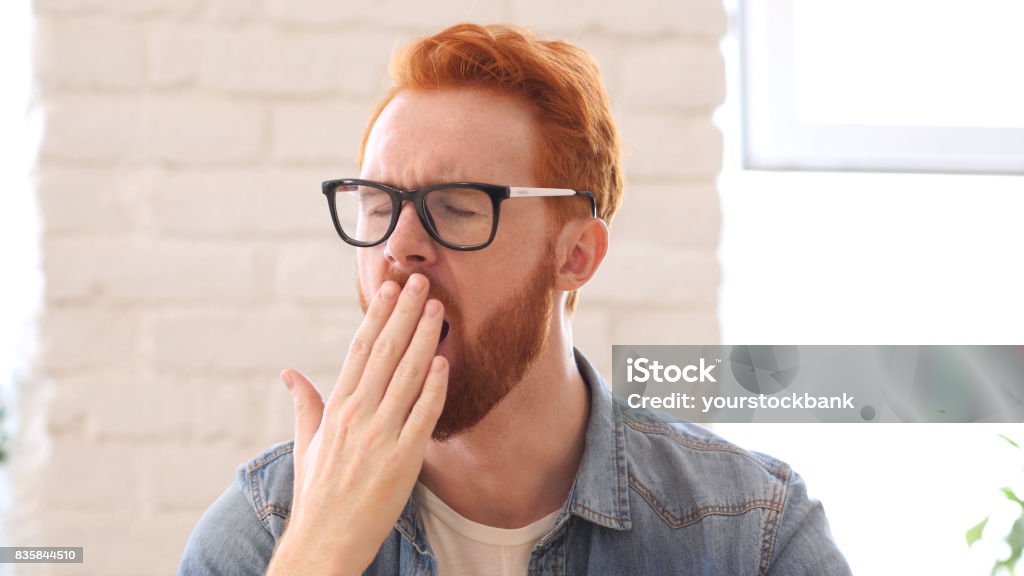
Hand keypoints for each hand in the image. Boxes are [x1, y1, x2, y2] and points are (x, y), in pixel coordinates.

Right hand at [266, 274, 447, 575]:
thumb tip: (289, 373)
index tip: (391, 288)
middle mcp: (357, 416)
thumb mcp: (305, 445)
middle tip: (422, 283)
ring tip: (438, 309)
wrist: (324, 543)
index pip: (359, 350)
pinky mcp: (402, 460)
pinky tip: (444, 362)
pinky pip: (422, 416)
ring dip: (424, 339)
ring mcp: (380, 437)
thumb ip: (304, 404)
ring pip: (407, 377)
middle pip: (385, 353)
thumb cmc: (317, 494)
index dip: (378, 316)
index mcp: (336, 409)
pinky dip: (433, 389)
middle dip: (405, 315)